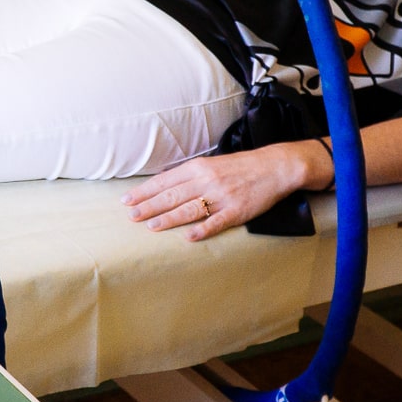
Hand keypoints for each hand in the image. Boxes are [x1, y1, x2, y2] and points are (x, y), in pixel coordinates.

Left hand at [121, 145, 315, 240]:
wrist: (274, 167)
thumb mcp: (211, 164)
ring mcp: (221, 197)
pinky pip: (216, 222)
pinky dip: (202, 230)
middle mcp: (207, 181)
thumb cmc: (239, 167)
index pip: (165, 181)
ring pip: (190, 209)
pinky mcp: (237, 211)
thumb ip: (188, 175)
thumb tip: (162, 185)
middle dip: (149, 206)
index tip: (127, 200)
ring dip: (169, 218)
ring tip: (151, 226)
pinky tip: (189, 237)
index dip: (145, 191)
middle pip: (172, 195)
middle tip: (131, 215)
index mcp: (198, 168)